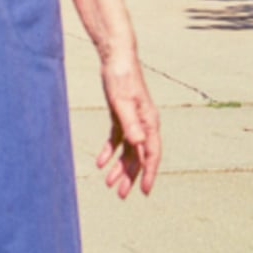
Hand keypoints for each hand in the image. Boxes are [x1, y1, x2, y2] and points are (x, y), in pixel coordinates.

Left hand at [96, 55, 160, 198]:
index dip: (149, 173)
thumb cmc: (121, 77)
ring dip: (120, 166)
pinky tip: (100, 162)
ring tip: (109, 183)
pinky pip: (118, 139)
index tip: (144, 191)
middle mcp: (144, 123)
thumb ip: (130, 123)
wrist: (116, 57)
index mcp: (149, 121)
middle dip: (131, 176)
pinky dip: (110, 151)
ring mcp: (133, 119)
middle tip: (121, 195)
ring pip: (129, 149)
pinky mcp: (122, 115)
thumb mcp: (122, 102)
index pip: (152, 153)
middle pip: (140, 155)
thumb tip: (139, 143)